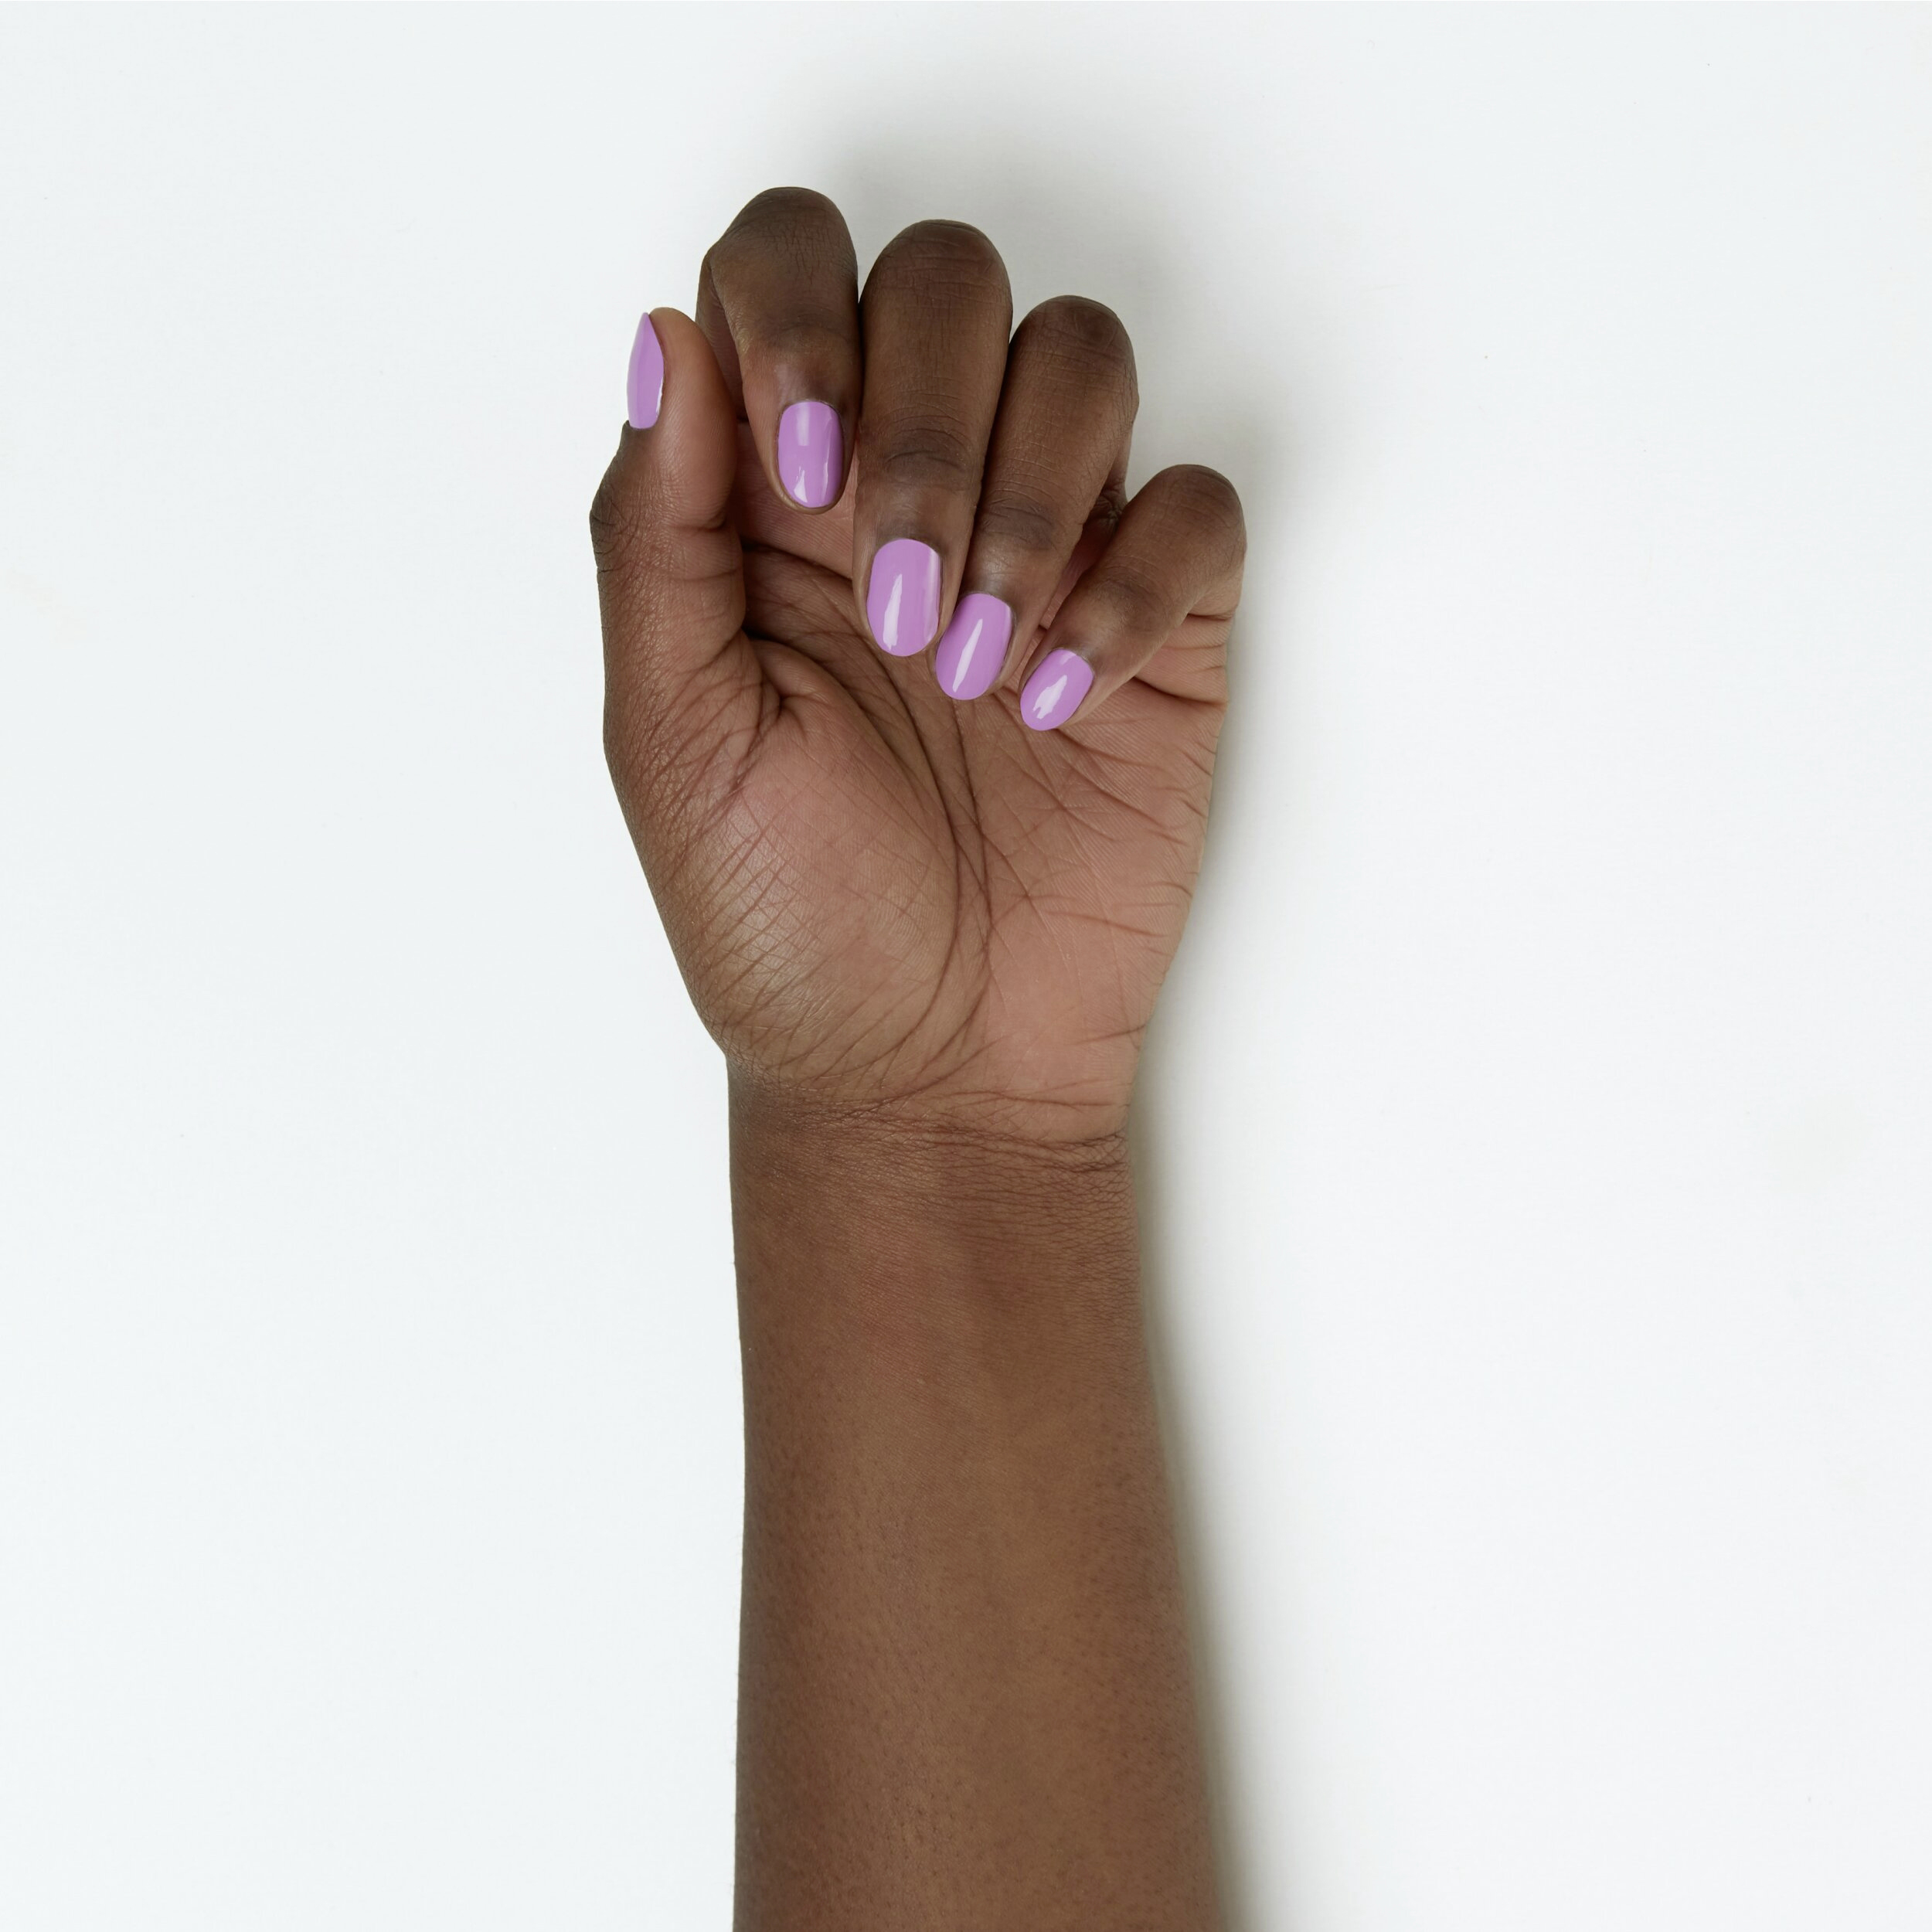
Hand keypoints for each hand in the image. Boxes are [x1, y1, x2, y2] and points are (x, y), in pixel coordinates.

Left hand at [592, 189, 1243, 1144]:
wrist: (931, 1069)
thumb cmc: (785, 922)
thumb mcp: (672, 743)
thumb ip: (656, 539)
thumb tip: (670, 340)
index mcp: (768, 504)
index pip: (784, 269)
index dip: (801, 305)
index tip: (804, 462)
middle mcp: (908, 491)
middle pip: (951, 283)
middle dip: (928, 420)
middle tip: (899, 601)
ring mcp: (1045, 551)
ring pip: (1083, 360)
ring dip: (1034, 497)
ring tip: (975, 666)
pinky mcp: (1157, 629)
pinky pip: (1193, 508)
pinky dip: (1138, 581)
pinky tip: (1063, 702)